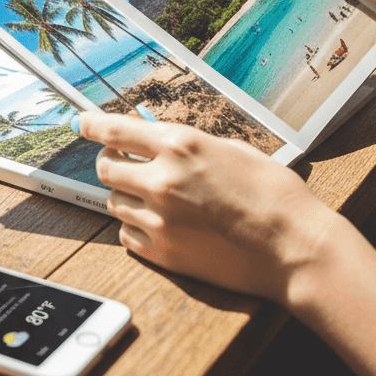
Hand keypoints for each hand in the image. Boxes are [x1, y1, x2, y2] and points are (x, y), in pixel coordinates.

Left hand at [79, 112, 341, 304]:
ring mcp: (160, 219)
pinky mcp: (164, 254)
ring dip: (126, 195)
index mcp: (181, 145)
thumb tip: (159, 141)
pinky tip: (159, 223)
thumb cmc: (273, 194)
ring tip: (154, 197)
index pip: (116, 129)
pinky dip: (135, 227)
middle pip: (106, 166)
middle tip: (125, 162)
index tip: (81, 121)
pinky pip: (127, 236)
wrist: (294, 247)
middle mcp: (163, 180)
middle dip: (112, 161)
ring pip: (114, 202)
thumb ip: (189, 145)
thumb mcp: (231, 149)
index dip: (92, 124)